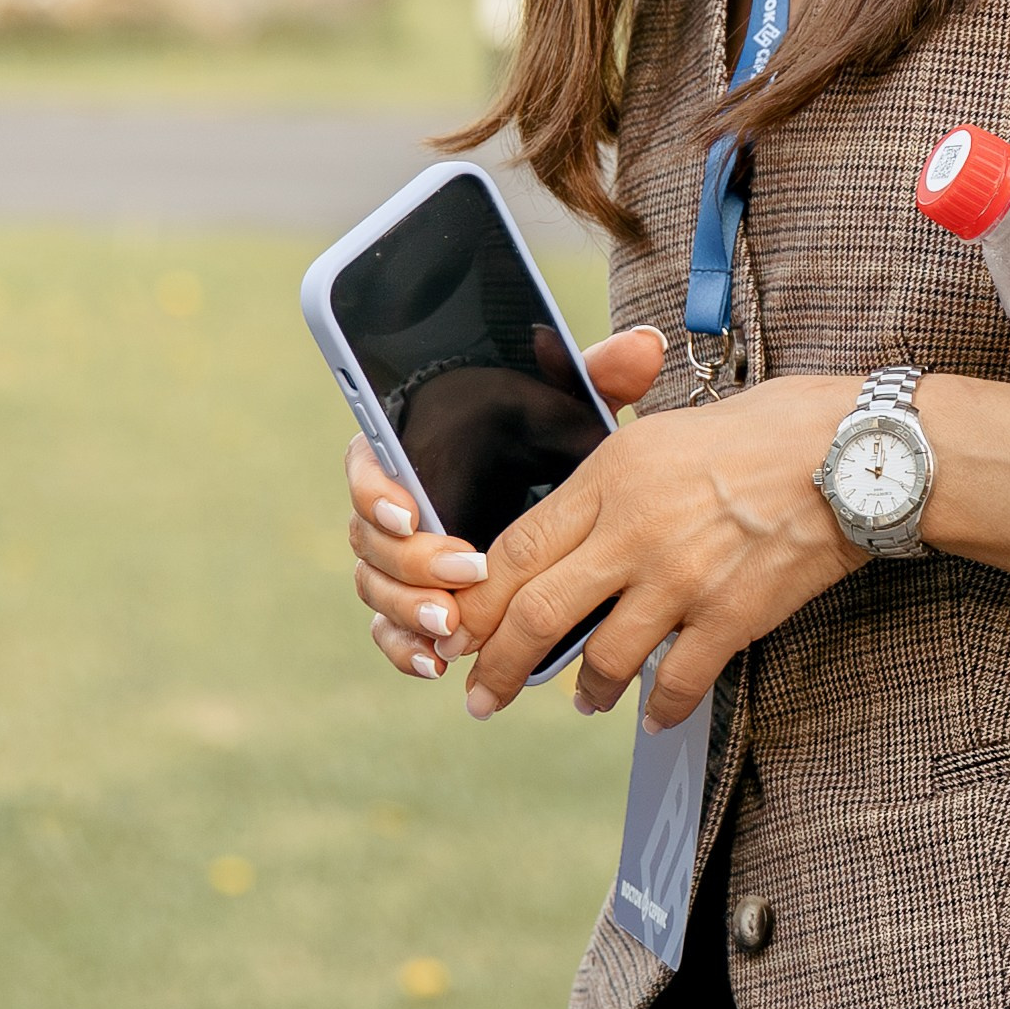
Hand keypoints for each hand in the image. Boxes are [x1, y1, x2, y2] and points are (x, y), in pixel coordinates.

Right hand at [346, 326, 668, 694]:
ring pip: (377, 588)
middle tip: (462, 581)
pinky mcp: (417, 601)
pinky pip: (390, 630)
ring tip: (449, 628)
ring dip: (407, 611)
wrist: (555, 486)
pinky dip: (406, 648)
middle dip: (409, 566)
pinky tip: (434, 663)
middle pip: (370, 539)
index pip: (366, 463)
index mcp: (412, 446)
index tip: (412, 514)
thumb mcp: (575, 407)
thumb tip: (642, 346)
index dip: (376, 492)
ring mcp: (403, 558)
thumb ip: (598, 375)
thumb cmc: (555, 439)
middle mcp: (396, 504)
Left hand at [450, 368, 863, 724]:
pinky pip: (676, 682)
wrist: (854, 454)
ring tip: (582, 701)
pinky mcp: (730, 616)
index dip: (478, 602)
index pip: (518, 550)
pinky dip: (660, 708)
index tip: (461, 630)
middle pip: (537, 614)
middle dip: (498, 667)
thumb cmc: (766, 430)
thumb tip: (565, 532)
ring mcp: (682, 579)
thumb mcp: (664, 426)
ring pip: (601, 659)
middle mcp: (634, 530)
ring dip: (584, 691)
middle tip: (481, 697)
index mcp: (613, 474)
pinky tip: (655, 714)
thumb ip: (609, 478)